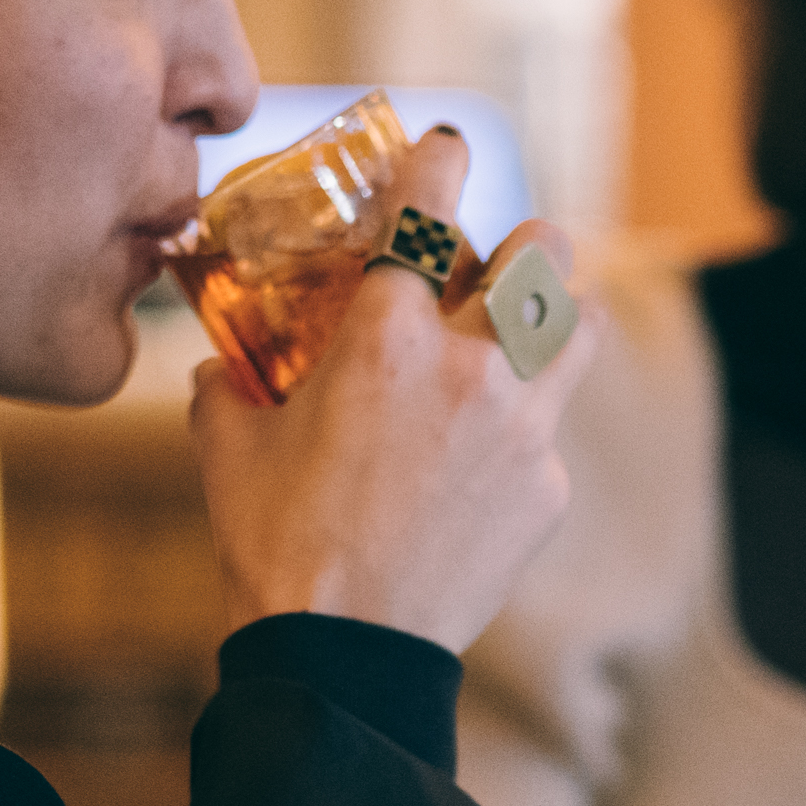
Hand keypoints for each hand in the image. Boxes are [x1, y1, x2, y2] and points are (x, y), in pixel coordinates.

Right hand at [187, 125, 591, 652]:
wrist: (344, 656)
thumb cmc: (277, 545)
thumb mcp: (230, 446)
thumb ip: (232, 385)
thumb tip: (225, 363)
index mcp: (385, 336)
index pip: (429, 207)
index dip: (442, 162)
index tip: (448, 149)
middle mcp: (470, 366)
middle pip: (546, 254)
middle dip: (528, 244)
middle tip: (499, 264)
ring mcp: (522, 428)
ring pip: (580, 329)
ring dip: (557, 316)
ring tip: (525, 333)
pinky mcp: (547, 488)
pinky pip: (550, 431)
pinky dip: (524, 430)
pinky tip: (485, 461)